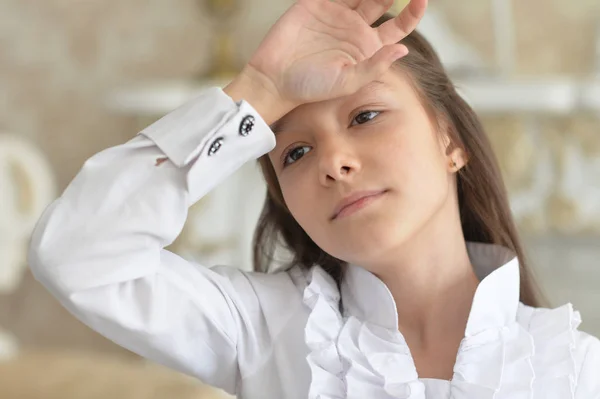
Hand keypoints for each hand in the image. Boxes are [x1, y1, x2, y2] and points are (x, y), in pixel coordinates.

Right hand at [245, 0, 426, 106]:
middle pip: (383, 0)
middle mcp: (355, 27)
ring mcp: (337, 13)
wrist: (274, 79)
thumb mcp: (346, 82)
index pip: (399, 26)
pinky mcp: (316, 3)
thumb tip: (404, 49)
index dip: (413, 13)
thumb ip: (374, 67)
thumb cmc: (310, 88)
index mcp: (368, 47)